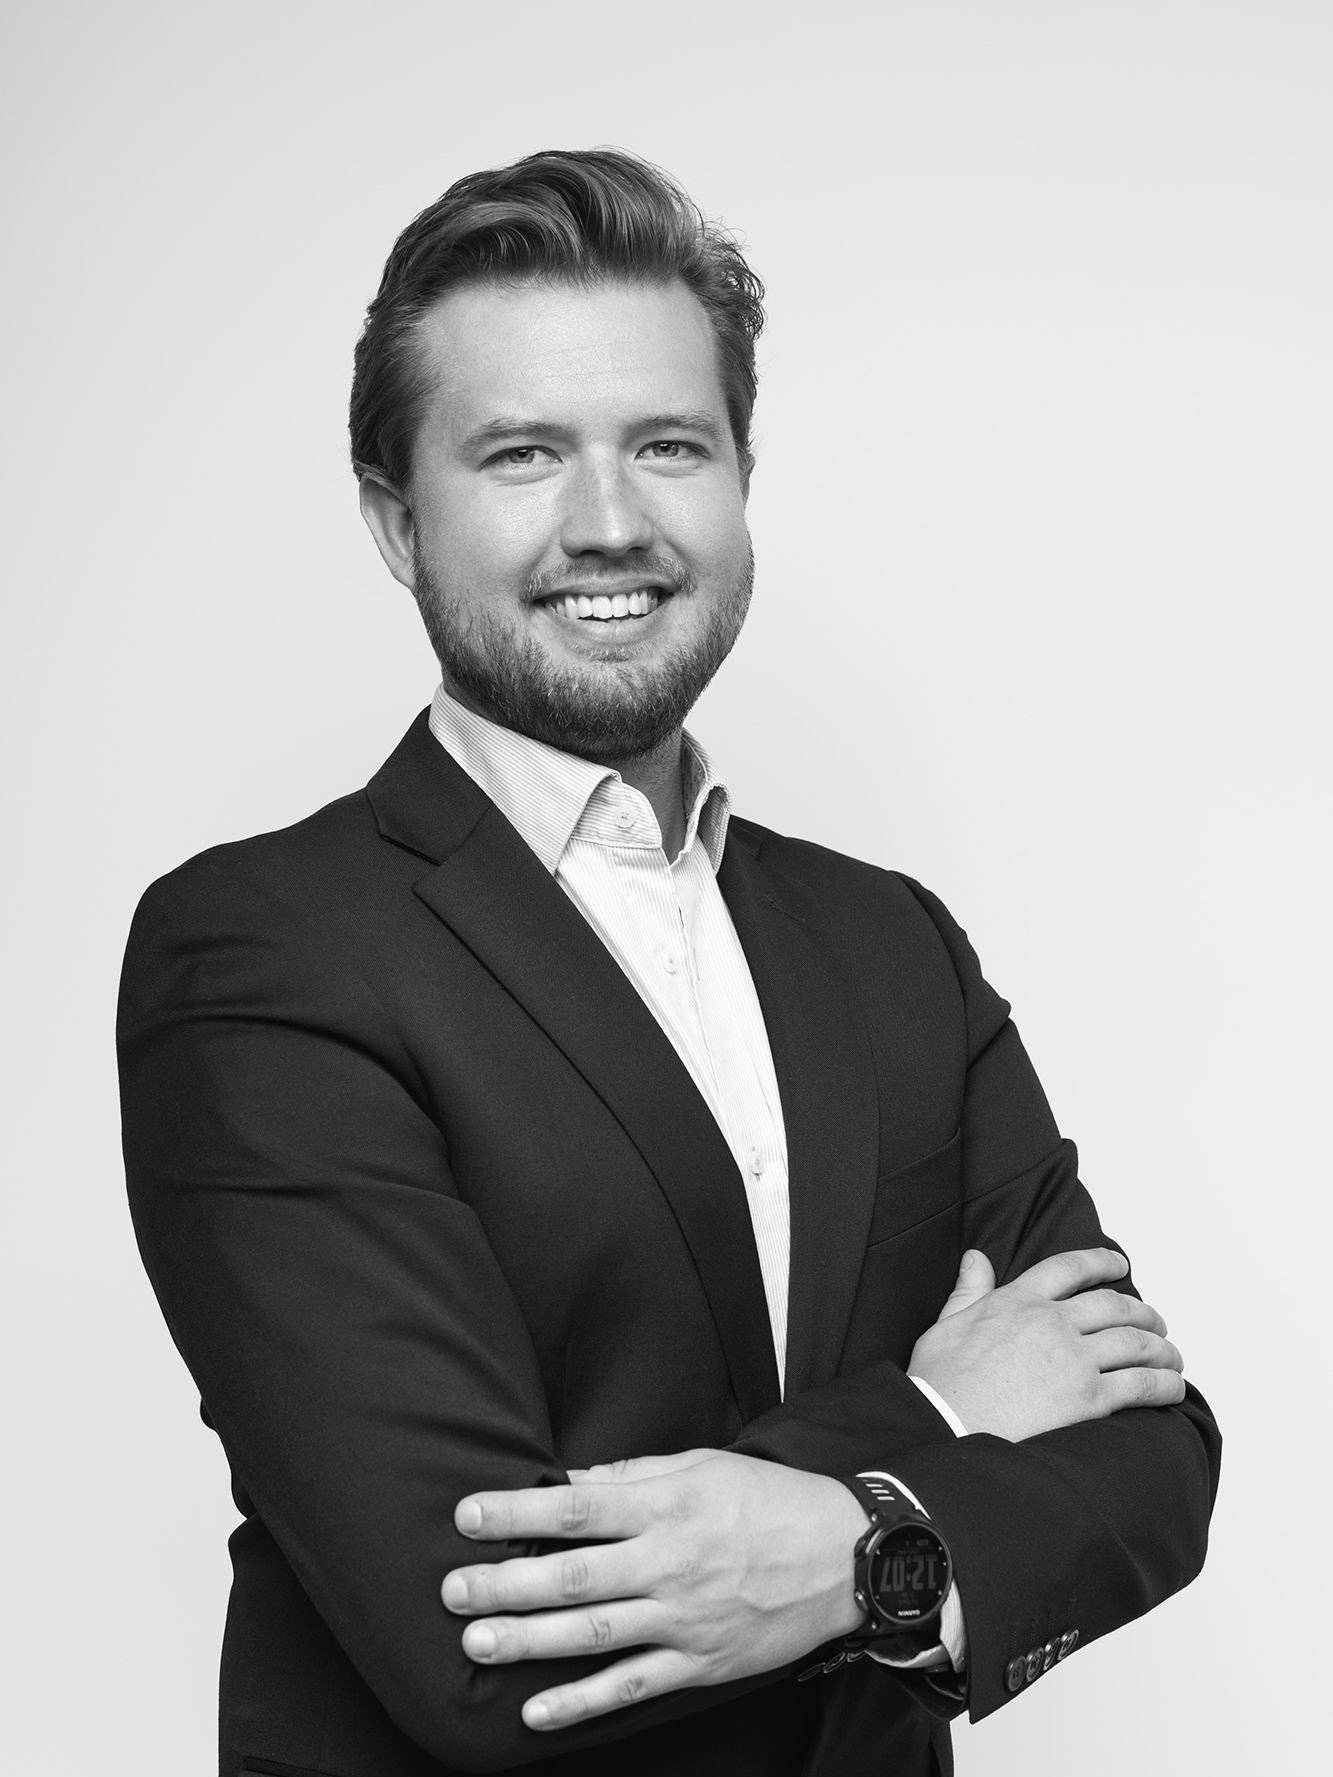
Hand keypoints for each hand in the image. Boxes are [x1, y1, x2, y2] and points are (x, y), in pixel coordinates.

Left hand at [440, 1451, 867, 1730]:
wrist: (844, 1557)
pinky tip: (535, 1712)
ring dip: (529, 1640)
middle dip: (506, 1583)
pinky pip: (631, 1686)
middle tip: (452, 1590)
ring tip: (475, 1643)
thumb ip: (634, 1473)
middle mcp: (669, 1562)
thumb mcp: (704, 1465)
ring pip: (593, 1633)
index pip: (577, 1507)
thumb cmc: (769, 1500)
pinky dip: (581, 1702)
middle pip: (574, 1575)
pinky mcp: (699, 1663)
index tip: (467, 1514)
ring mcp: (684, 1618)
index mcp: (667, 1505)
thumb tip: (571, 1481)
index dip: (518, 1512)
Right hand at [909, 1247, 1185, 1440]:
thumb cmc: (941, 1382)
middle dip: (1143, 1313)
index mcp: (1018, 1300)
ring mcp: (1073, 1358)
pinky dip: (1164, 1384)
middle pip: (1114, 1305)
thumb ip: (968, 1290)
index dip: (1100, 1262)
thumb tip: (976, 1257)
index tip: (1119, 1264)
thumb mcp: (947, 1324)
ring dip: (1161, 1349)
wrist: (947, 1423)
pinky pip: (1140, 1384)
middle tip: (1156, 1324)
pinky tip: (1173, 1387)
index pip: (1069, 1268)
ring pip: (1135, 1342)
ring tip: (1171, 1358)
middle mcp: (1051, 1322)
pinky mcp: (1088, 1397)